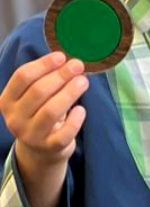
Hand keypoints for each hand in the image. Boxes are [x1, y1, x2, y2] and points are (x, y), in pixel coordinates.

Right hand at [0, 53, 87, 173]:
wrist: (40, 150)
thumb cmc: (39, 114)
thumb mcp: (34, 98)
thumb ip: (46, 79)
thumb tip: (70, 61)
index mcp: (7, 100)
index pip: (22, 77)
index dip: (43, 64)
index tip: (62, 56)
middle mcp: (14, 118)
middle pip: (38, 91)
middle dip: (60, 76)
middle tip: (78, 66)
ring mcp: (31, 135)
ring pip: (51, 111)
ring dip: (69, 93)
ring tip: (83, 81)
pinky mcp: (49, 147)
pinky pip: (64, 133)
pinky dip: (75, 120)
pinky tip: (82, 109)